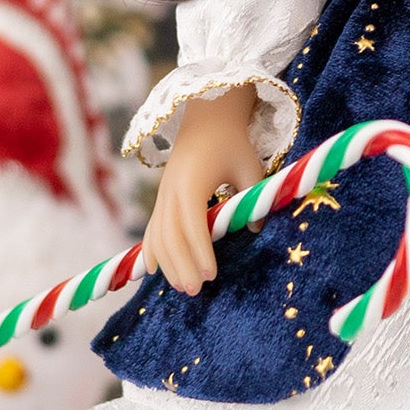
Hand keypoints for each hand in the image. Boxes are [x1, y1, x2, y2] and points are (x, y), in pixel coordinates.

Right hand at [140, 89, 266, 291]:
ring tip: (184, 288)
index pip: (193, 224)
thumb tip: (257, 229)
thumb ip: (253, 198)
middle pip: (171, 236)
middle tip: (197, 291)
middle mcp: (171, 190)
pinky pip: (153, 229)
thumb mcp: (250, 167)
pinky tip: (154, 271)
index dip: (200, 251)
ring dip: (168, 264)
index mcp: (192, 183)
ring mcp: (163, 195)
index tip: (211, 274)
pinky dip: (152, 250)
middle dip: (182, 266)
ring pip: (158, 235)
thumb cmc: (232, 143)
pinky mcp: (162, 198)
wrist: (207, 118)